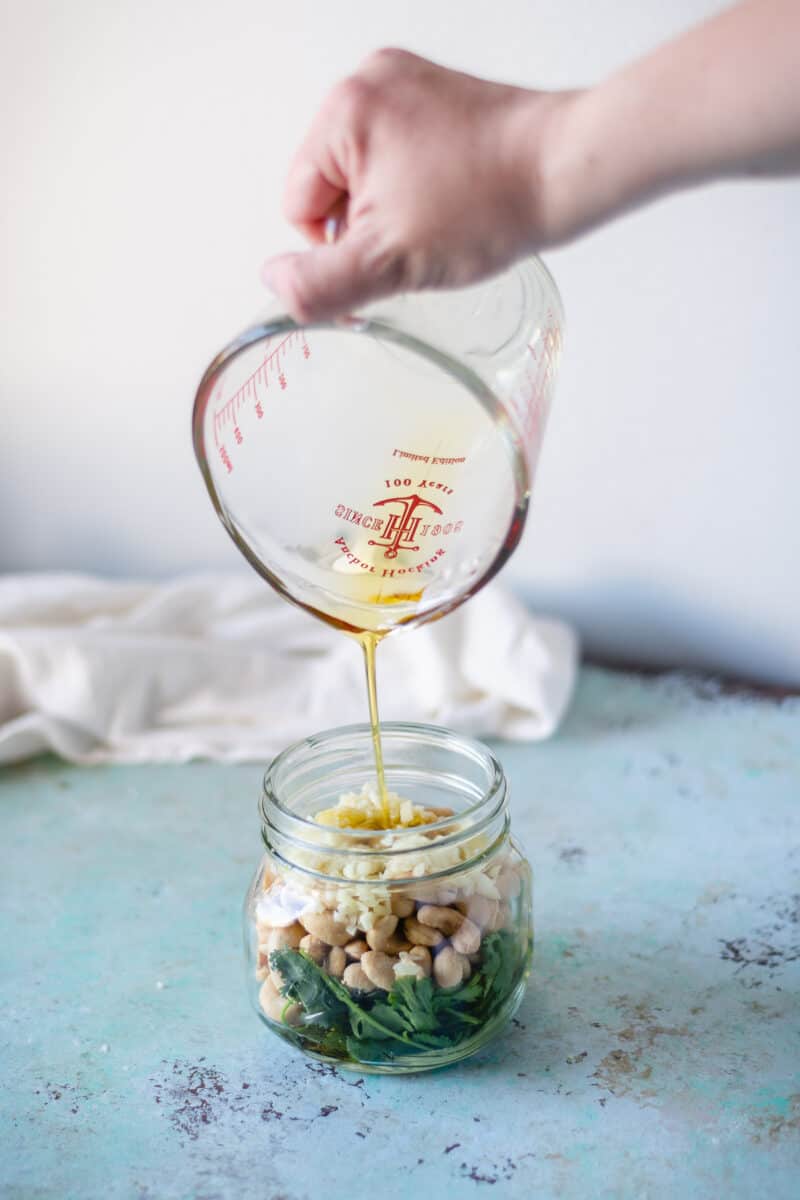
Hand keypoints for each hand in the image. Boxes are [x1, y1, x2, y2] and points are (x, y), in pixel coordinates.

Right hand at [263, 49, 577, 321]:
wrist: (566, 171)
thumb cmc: (488, 204)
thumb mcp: (389, 262)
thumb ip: (320, 282)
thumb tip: (274, 283)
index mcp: (343, 111)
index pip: (298, 206)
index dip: (339, 247)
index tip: (390, 251)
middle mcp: (369, 82)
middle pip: (331, 188)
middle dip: (369, 225)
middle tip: (422, 236)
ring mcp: (407, 84)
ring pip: (368, 177)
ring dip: (395, 210)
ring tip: (443, 216)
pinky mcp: (439, 96)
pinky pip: (402, 156)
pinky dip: (420, 187)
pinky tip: (453, 199)